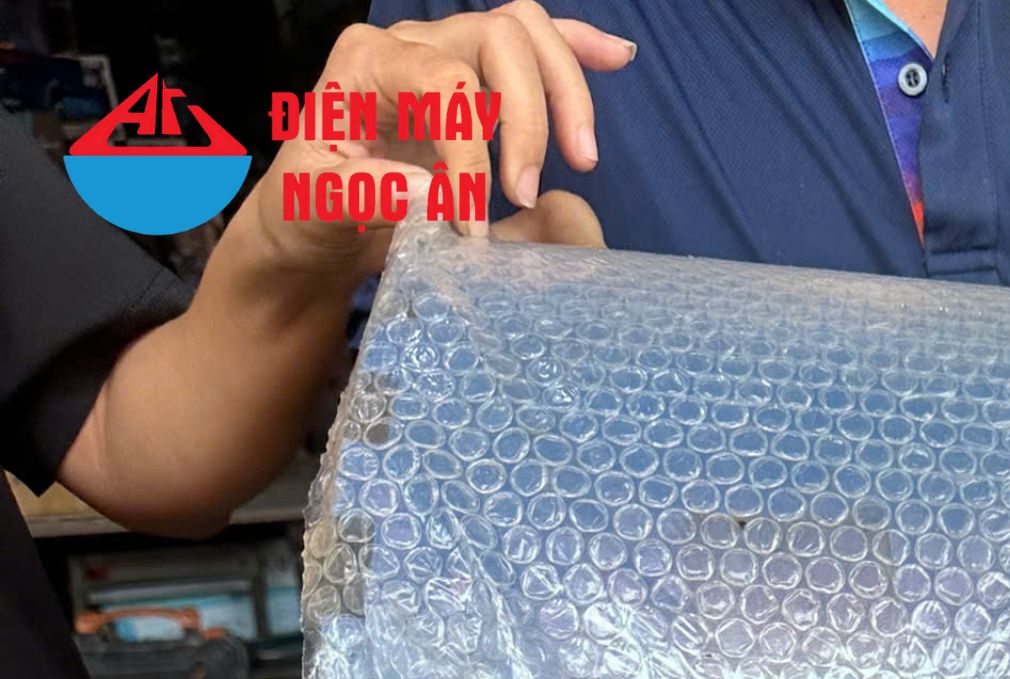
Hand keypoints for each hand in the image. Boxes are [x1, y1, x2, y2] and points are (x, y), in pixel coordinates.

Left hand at [250, 2, 632, 288]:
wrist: (310, 226)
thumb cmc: (307, 214)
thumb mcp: (315, 209)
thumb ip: (366, 193)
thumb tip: (432, 189)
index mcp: (368, 63)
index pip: (448, 83)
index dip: (474, 152)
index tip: (474, 224)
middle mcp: (412, 45)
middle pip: (501, 39)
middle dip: (531, 117)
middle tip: (527, 196)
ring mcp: (448, 56)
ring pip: (527, 35)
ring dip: (566, 91)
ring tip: (582, 158)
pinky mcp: (476, 82)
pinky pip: (533, 46)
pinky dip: (577, 49)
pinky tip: (617, 57)